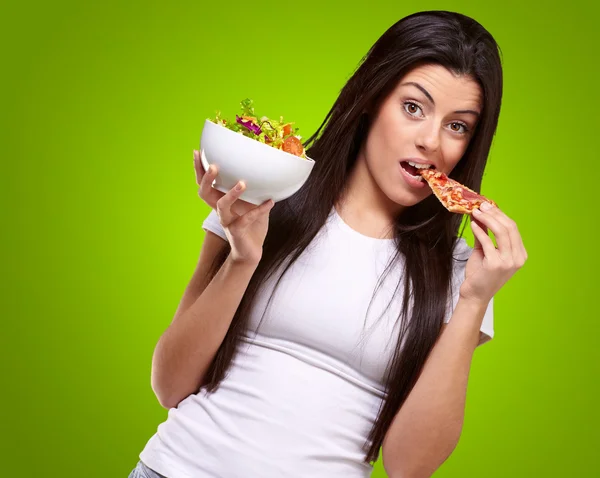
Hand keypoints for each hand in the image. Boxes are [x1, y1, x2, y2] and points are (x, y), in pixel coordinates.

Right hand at [194, 149, 274, 264]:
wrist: (251, 251)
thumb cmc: (251, 225)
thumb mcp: (253, 203)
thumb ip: (255, 188)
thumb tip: (267, 167)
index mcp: (220, 201)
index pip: (204, 184)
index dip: (198, 170)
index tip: (197, 152)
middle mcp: (220, 211)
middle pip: (204, 193)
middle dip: (206, 179)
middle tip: (213, 166)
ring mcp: (227, 222)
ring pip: (222, 206)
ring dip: (231, 194)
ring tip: (242, 183)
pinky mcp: (237, 232)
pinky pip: (246, 219)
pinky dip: (260, 210)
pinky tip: (270, 202)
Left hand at [459, 202, 527, 304]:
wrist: (475, 294)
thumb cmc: (480, 274)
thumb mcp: (485, 251)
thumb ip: (485, 234)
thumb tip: (481, 215)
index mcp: (519, 254)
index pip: (513, 228)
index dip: (500, 214)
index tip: (487, 206)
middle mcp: (517, 258)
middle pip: (509, 227)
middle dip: (494, 214)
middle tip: (481, 206)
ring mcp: (508, 261)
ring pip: (501, 232)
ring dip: (487, 219)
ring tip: (476, 212)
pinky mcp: (495, 264)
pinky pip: (488, 242)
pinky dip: (479, 231)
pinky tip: (472, 224)